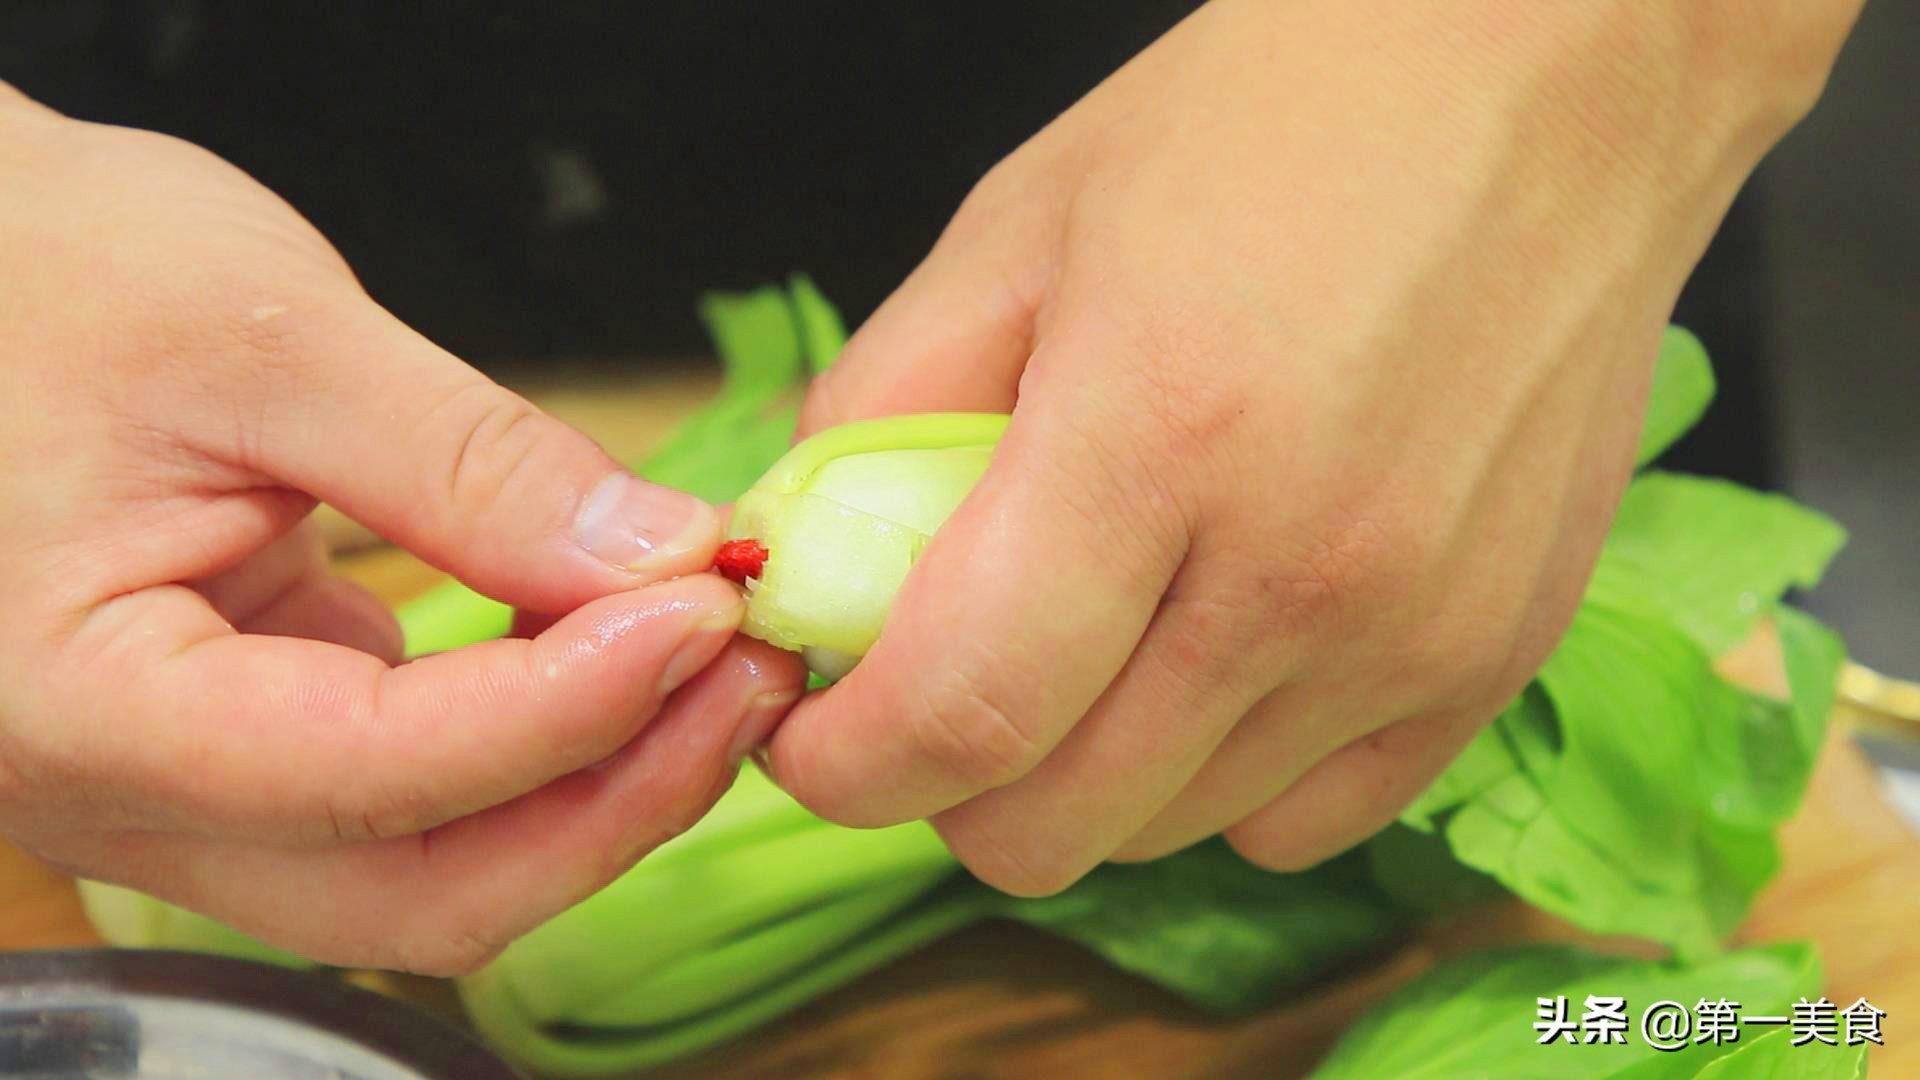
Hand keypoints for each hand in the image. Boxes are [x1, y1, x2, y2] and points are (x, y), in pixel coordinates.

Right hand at [0, 86, 805, 972]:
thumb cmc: (45, 270)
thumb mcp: (265, 336)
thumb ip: (469, 465)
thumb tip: (661, 558)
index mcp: (83, 705)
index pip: (369, 772)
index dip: (568, 707)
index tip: (705, 610)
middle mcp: (125, 793)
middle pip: (420, 891)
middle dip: (615, 796)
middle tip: (749, 670)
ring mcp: (194, 784)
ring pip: (435, 868)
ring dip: (596, 781)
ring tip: (716, 654)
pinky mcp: (257, 739)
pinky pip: (423, 796)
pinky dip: (543, 738)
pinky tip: (622, 641)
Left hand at [764, 0, 1857, 891]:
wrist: (1552, 75)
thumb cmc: (1286, 113)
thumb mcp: (1028, 220)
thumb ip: (886, 402)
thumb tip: (807, 549)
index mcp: (1156, 435)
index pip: (958, 715)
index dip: (846, 767)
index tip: (812, 737)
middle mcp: (1299, 569)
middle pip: (1055, 823)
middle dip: (947, 781)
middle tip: (942, 677)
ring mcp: (1414, 633)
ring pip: (1168, 832)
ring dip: (1085, 774)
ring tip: (1094, 636)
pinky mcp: (1498, 657)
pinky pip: (1303, 822)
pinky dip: (1220, 780)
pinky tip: (1213, 662)